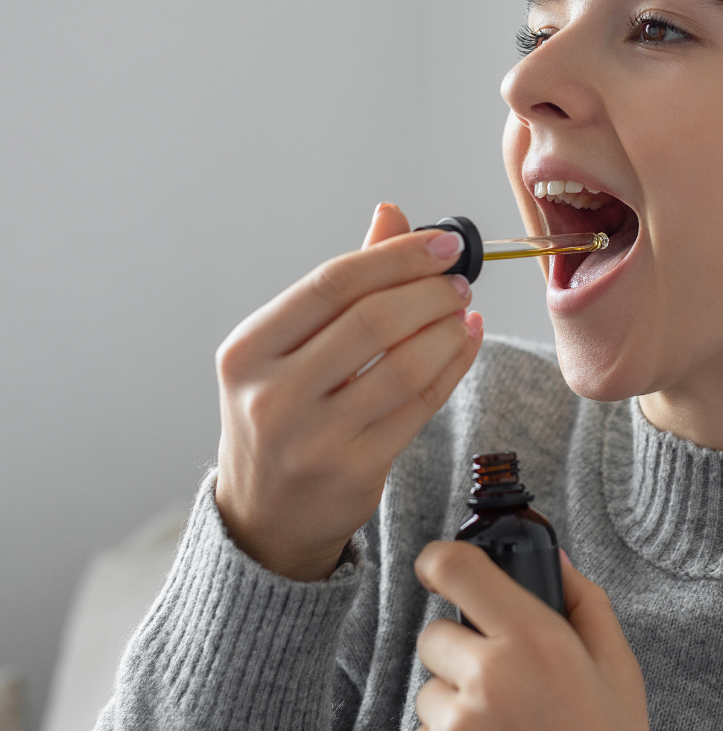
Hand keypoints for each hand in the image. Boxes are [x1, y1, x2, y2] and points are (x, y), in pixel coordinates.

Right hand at [214, 203, 483, 580]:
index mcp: (248, 350)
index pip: (331, 283)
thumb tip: (391, 213)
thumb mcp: (288, 348)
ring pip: (403, 365)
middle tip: (458, 280)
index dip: (396, 257)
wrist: (263, 516)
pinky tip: (466, 342)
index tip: (443, 244)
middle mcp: (272, 394)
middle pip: (371, 320)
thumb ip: (343, 284)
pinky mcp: (355, 470)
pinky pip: (421, 405)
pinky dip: (453, 366)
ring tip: (464, 309)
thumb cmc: (280, 415)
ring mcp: (312, 438)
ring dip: (447, 328)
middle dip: (428, 291)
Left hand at [406, 542, 658, 730]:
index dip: (441, 560)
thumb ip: (585, 605)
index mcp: (535, 643)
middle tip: (507, 688)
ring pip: (429, 691)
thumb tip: (553, 560)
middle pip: (435, 634)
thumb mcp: (621, 676)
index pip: (458, 569)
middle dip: (464, 651)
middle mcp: (485, 679)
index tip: (438, 567)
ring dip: (456, 705)